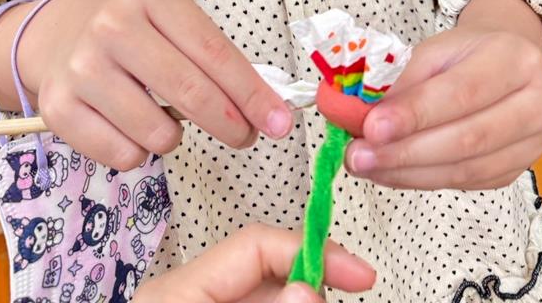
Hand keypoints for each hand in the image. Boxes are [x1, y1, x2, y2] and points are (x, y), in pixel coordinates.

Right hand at [0, 0, 292, 168]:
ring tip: (162, 116)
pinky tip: (129, 126)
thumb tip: (266, 107)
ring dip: (173, 137)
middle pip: (191, 92)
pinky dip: (137, 151)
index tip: (279, 122)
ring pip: (158, 133)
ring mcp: (83, 66)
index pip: (214, 53)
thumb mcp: (168, 17)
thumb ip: (212, 55)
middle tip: (245, 136)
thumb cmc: (128, 28)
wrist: (53, 34)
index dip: (252, 94)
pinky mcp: (58, 106)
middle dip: (231, 124)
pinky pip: (123, 154)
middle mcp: (113, 25)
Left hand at [133, 225, 375, 302]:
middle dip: (315, 284)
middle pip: (272, 275)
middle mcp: (193, 296)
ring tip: (331, 295)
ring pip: (273, 298)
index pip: (257, 243)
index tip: (359, 272)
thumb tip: (311, 288)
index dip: (312, 250)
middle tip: (353, 288)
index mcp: (181, 289)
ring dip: (307, 300)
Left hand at [321, 0, 541, 189]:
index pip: (462, 92)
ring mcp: (534, 143)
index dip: (415, 114)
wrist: (508, 62)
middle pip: (467, 138)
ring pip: (467, 169)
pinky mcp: (518, 170)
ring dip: (408, 172)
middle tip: (358, 156)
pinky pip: (467, 183)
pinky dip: (423, 180)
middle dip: (406, 151)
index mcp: (516, 59)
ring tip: (366, 167)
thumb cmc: (466, 52)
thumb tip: (352, 115)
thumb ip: (399, 82)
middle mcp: (538, 104)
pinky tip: (391, 173)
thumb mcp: (434, 50)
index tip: (371, 127)